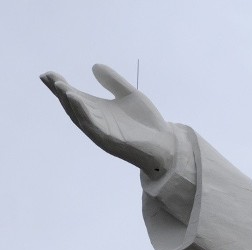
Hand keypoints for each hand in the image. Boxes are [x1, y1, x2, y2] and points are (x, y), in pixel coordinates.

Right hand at [41, 64, 174, 175]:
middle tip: (48, 78)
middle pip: (73, 106)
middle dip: (60, 92)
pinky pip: (93, 126)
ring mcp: (102, 132)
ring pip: (80, 117)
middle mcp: (97, 121)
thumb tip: (94, 66)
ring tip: (60, 86)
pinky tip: (77, 99)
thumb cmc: (147, 123)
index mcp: (99, 111)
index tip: (49, 74)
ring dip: (69, 101)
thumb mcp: (130, 95)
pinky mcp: (109, 140)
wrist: (166, 143)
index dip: (62, 86)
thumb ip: (113, 82)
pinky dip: (83, 113)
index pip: (76, 97)